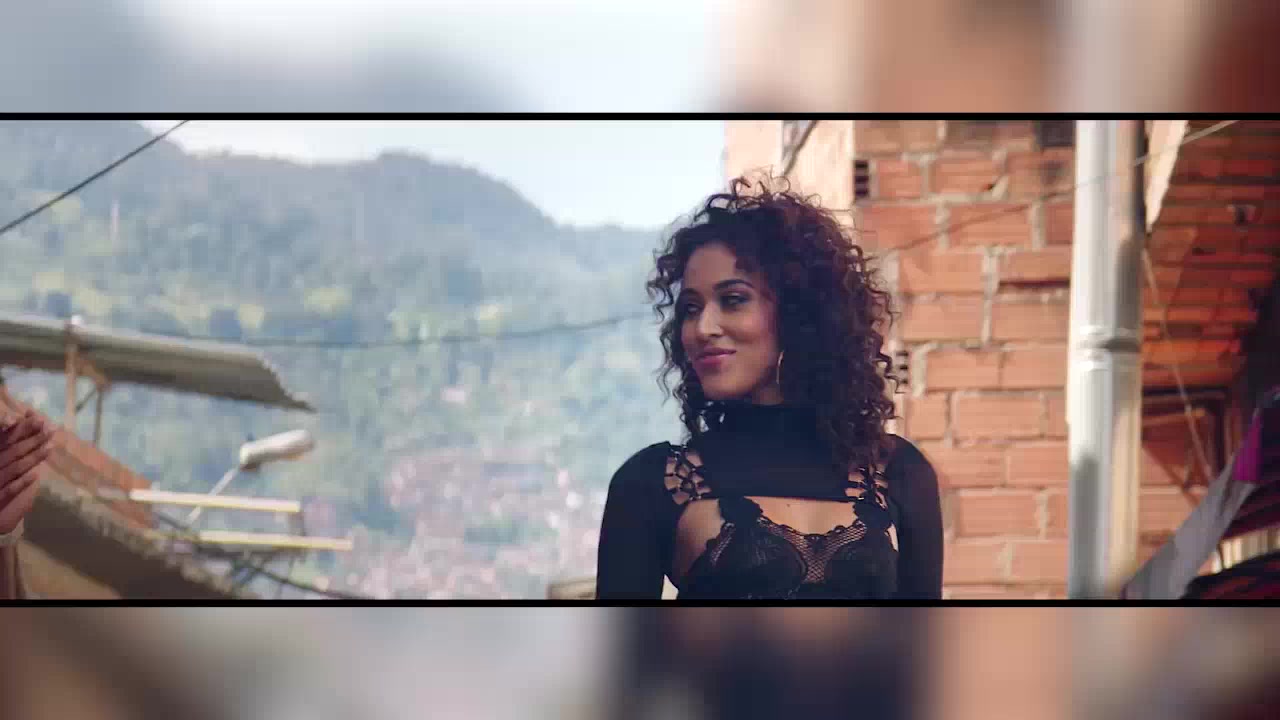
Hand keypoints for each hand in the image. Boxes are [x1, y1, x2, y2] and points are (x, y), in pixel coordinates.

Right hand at [0, 409, 53, 535]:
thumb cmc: (0, 484)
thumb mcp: (4, 460)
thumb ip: (13, 444)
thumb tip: (33, 424)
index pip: (7, 439)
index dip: (23, 429)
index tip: (40, 418)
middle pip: (12, 450)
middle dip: (32, 439)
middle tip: (50, 428)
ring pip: (14, 468)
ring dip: (32, 457)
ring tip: (50, 446)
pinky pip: (9, 489)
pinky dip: (22, 482)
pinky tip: (36, 475)